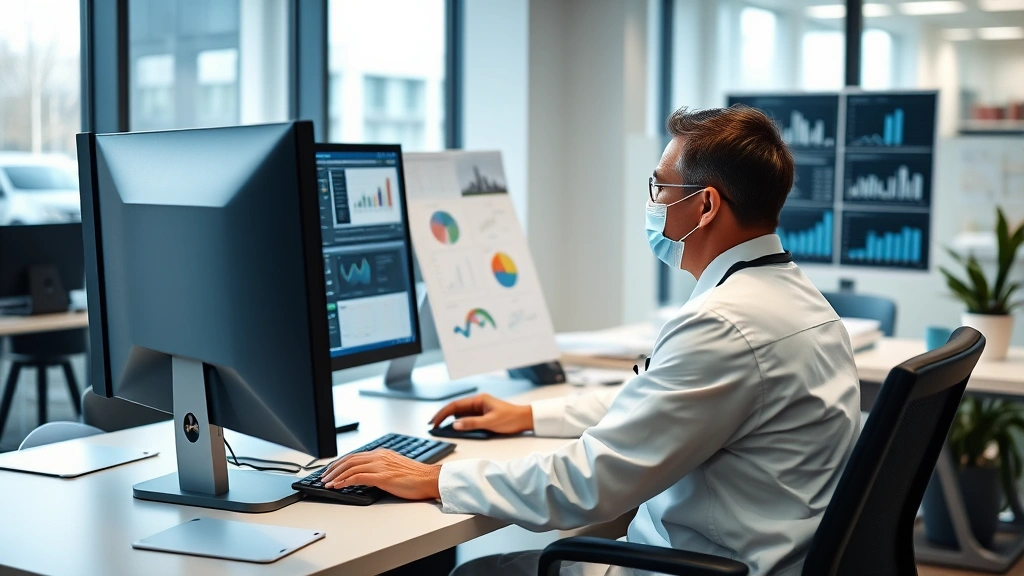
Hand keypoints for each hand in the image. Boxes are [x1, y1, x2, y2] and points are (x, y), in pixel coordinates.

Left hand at [320, 449, 440, 499]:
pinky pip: (357, 477)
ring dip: (335, 476)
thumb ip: (381, 467)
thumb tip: (367, 475)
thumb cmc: (416, 477)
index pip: (354, 455)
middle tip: (323, 477)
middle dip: (333, 469)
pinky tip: (338, 486)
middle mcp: (379, 456)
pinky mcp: (382, 476)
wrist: (430, 479)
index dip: (339, 463)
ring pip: (350, 467)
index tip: (331, 470)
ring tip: (327, 483)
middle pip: (349, 460)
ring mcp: (380, 465)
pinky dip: (344, 481)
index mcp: (382, 453)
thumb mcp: (395, 467)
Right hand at [429, 393, 532, 433]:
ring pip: (460, 413)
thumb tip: (455, 424)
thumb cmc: (511, 418)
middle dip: (442, 416)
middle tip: (432, 425)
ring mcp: (479, 408)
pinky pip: (466, 418)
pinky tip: (453, 428)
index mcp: (478, 399)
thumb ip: (472, 423)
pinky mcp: (482, 415)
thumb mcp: (490, 422)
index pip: (455, 405)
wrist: (525, 419)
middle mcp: (477, 402)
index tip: (434, 422)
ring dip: (449, 419)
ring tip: (438, 427)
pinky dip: (458, 422)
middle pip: (455, 408)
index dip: (442, 413)